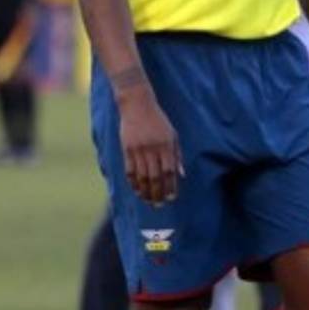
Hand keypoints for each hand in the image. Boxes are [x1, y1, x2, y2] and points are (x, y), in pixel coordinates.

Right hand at [118, 84, 183, 205]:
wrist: (137, 104)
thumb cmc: (158, 120)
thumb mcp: (173, 134)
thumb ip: (177, 155)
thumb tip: (182, 175)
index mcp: (166, 145)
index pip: (169, 171)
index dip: (170, 187)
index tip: (171, 199)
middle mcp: (152, 149)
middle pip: (155, 177)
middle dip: (157, 194)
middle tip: (159, 205)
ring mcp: (138, 149)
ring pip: (142, 177)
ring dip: (145, 191)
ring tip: (148, 201)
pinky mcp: (127, 149)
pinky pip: (129, 170)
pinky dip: (133, 182)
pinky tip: (137, 190)